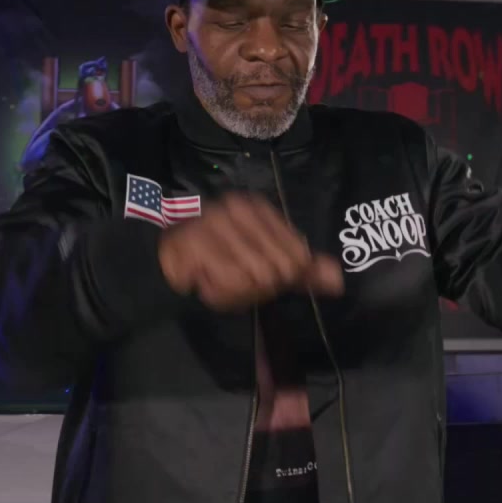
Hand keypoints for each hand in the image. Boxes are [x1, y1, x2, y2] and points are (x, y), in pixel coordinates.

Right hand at [158, 193, 343, 311]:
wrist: (163, 260)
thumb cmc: (218, 261)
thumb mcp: (266, 262)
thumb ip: (302, 270)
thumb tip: (338, 280)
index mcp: (257, 208)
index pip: (297, 258)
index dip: (280, 279)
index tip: (255, 274)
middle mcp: (237, 209)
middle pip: (277, 271)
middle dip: (256, 288)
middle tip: (234, 281)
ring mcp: (213, 224)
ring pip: (253, 280)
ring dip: (236, 293)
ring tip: (217, 280)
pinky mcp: (194, 246)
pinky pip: (226, 286)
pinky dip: (218, 294)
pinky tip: (204, 283)